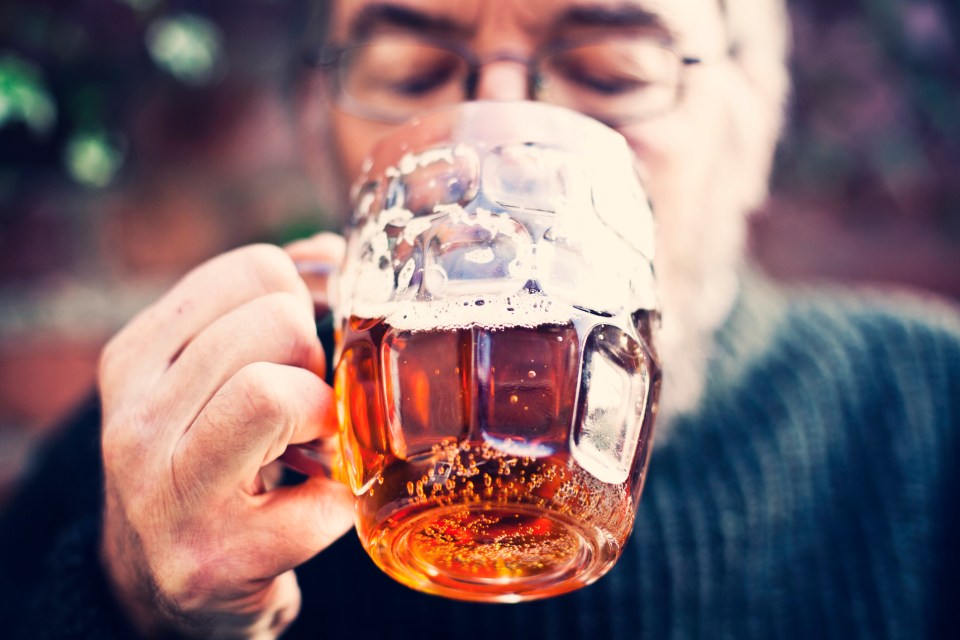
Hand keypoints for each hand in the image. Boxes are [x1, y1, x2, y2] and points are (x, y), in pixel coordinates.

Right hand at [98, 235, 353, 638]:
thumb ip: (259, 307)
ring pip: (277, 394)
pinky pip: (321, 500)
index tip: (297, 345)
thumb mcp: (203, 377)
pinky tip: (318, 502)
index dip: (302, 300)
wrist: (161, 589)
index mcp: (135, 359)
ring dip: (324, 417)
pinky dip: (343, 497)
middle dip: (316, 358)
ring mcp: (169, 494)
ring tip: (313, 444)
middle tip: (306, 402)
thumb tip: (331, 252)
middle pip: (275, 322)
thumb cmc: (201, 463)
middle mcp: (136, 421)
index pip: (254, 270)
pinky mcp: (216, 559)